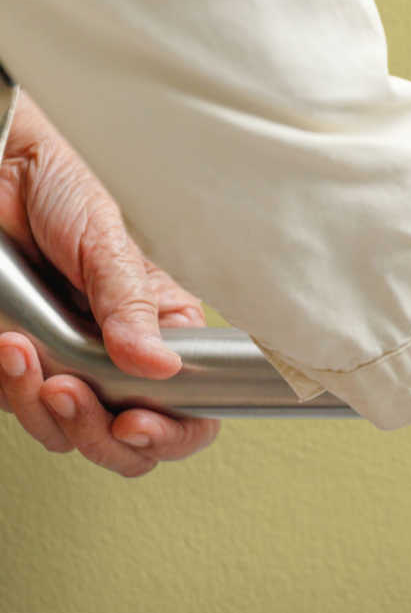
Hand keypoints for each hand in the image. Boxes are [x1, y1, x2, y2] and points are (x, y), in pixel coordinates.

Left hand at [0, 90, 218, 476]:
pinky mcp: (20, 366)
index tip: (134, 423)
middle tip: (71, 394)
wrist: (2, 171)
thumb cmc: (60, 192)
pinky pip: (16, 405)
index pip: (190, 410)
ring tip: (25, 354)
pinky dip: (9, 386)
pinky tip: (9, 347)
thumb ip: (132, 308)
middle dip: (96, 431)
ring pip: (65, 432)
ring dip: (41, 406)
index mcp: (162, 334)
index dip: (170, 433)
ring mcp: (69, 367)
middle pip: (125, 442)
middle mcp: (120, 361)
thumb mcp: (108, 246)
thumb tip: (160, 367)